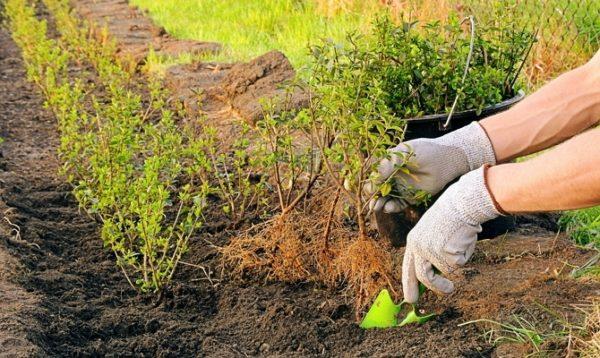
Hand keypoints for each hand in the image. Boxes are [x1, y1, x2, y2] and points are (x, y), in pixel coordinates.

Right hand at [367, 122, 495, 212]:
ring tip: (376, 207)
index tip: (361, 188)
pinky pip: (398, 205)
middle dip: (371, 196)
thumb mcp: (402, 155)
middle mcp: (392, 176)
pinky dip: (392, 207)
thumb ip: (385, 166)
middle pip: (376, 189)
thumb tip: (371, 180)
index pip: (372, 174)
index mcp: (388, 163)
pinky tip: (389, 207)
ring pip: (385, 198)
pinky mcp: (411, 197)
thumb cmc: (424, 151)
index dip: (365, 181)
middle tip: (369, 201)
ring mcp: (401, 187)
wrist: (447, 159)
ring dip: (379, 203)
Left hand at [401, 166, 502, 302]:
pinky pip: (458, 265)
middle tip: (445, 292)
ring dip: (449, 278)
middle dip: (433, 289)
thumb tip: (434, 275)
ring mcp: (432, 251)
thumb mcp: (432, 233)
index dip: (408, 283)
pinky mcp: (446, 254)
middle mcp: (419, 247)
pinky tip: (464, 241)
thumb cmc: (451, 217)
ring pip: (443, 273)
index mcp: (413, 241)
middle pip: (422, 276)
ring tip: (455, 273)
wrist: (461, 203)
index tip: (409, 298)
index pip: (408, 267)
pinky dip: (464, 257)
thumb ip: (430, 252)